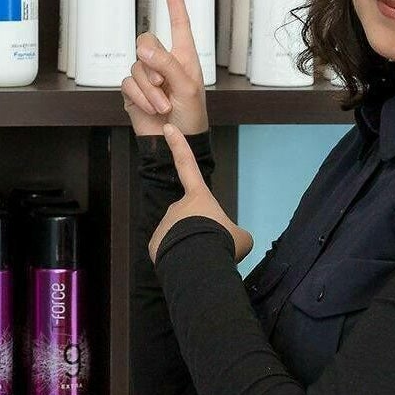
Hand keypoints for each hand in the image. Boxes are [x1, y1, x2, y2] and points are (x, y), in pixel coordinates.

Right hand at [121, 0, 208, 137]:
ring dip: (149, 90)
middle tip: (162, 82)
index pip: (179, 25)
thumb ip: (166, 63)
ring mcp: (146, 77)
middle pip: (146, 42)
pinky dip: (139, 97)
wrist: (176, 140)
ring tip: (163, 105)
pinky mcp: (133, 92)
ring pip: (136, 67)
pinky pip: (127, 84)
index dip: (175, 5)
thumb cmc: (192, 114)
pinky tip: (150, 108)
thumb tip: (142, 48)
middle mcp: (163, 62)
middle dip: (152, 63)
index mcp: (183, 56)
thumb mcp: (186, 86)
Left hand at [149, 125, 252, 264]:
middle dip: (200, 233)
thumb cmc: (223, 243)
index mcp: (199, 197)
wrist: (200, 262)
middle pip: (191, 220)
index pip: (187, 164)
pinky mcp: (155, 244)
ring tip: (201, 256)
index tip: (168, 129)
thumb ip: (232, 234)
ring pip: (180, 237)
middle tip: (212, 246)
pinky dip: (178, 259)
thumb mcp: (240, 237)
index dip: (178, 146)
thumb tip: (228, 240)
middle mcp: (177, 206)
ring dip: (191, 247)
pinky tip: (187, 264)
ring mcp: (164, 224)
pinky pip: (169, 251)